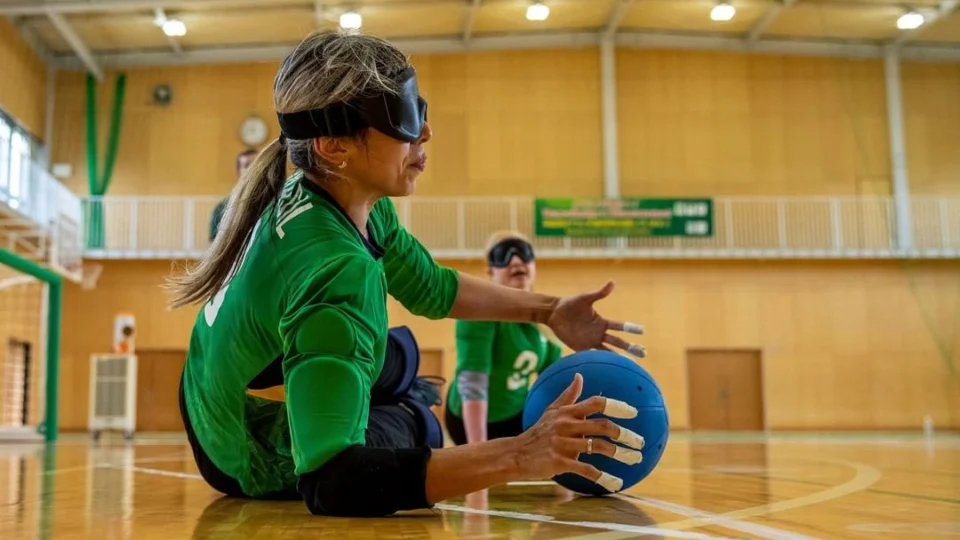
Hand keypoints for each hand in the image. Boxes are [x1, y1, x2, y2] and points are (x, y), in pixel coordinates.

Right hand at [511, 373, 646, 492]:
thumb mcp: (551, 411)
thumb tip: (579, 376)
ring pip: (598, 447)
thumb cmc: (537, 432)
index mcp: (567, 412)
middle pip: (603, 426)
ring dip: (621, 454)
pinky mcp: (559, 462)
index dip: (617, 406)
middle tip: (640, 442)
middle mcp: (566, 425)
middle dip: (625, 434)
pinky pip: (586, 469)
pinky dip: (603, 477)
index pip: (596, 403)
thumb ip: (568, 396)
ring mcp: (563, 444)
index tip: (634, 412)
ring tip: (635, 460)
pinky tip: (615, 483)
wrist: (516, 454)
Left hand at [546, 281, 645, 357]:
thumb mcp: (585, 298)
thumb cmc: (571, 304)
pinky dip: (600, 363)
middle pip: (618, 342)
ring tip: (630, 365)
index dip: (630, 328)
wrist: (555, 314)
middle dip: (630, 347)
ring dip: (618, 358)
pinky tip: (608, 369)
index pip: (620, 326)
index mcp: (602, 322)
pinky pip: (592, 357)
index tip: (642, 331)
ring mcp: (591, 342)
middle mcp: (599, 333)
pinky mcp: (581, 348)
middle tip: (643, 353)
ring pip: (608, 352)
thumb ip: (599, 293)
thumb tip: (612, 282)